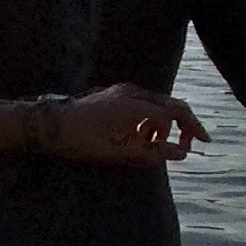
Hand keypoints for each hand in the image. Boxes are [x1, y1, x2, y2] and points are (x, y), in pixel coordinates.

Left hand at [53, 82, 205, 164]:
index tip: (196, 147)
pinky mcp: (114, 95)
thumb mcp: (118, 152)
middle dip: (185, 123)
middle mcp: (132, 93)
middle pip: (170, 104)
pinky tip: (141, 135)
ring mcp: (122, 91)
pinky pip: (142, 103)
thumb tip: (181, 154)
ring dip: (165, 123)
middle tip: (192, 142)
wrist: (49, 124)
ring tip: (157, 145)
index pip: (174, 115)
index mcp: (135, 105)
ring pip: (157, 103)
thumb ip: (152, 152)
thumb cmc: (81, 140)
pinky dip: (150, 118)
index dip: (188, 131)